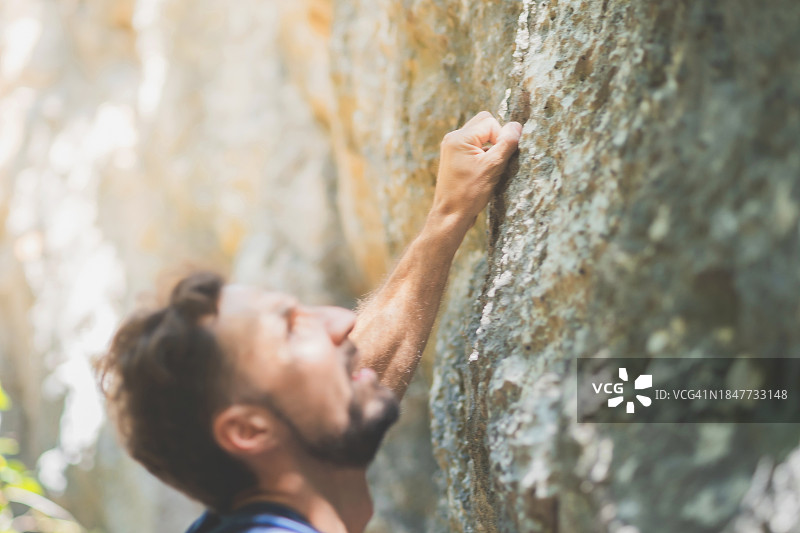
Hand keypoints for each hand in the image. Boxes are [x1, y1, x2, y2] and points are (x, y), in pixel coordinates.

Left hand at [431, 111, 521, 227]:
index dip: (501, 137)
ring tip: (489, 169)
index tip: (500, 159)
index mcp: (460, 137)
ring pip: (480, 136)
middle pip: (484, 123)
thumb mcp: (493, 167)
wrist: (451, 215)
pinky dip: (483, 155)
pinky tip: (483, 173)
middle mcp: (453, 138)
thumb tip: (517, 126)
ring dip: (491, 147)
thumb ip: (506, 143)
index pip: (491, 122)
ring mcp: (452, 148)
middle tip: (497, 160)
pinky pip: (474, 147)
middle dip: (496, 138)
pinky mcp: (455, 158)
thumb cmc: (469, 193)